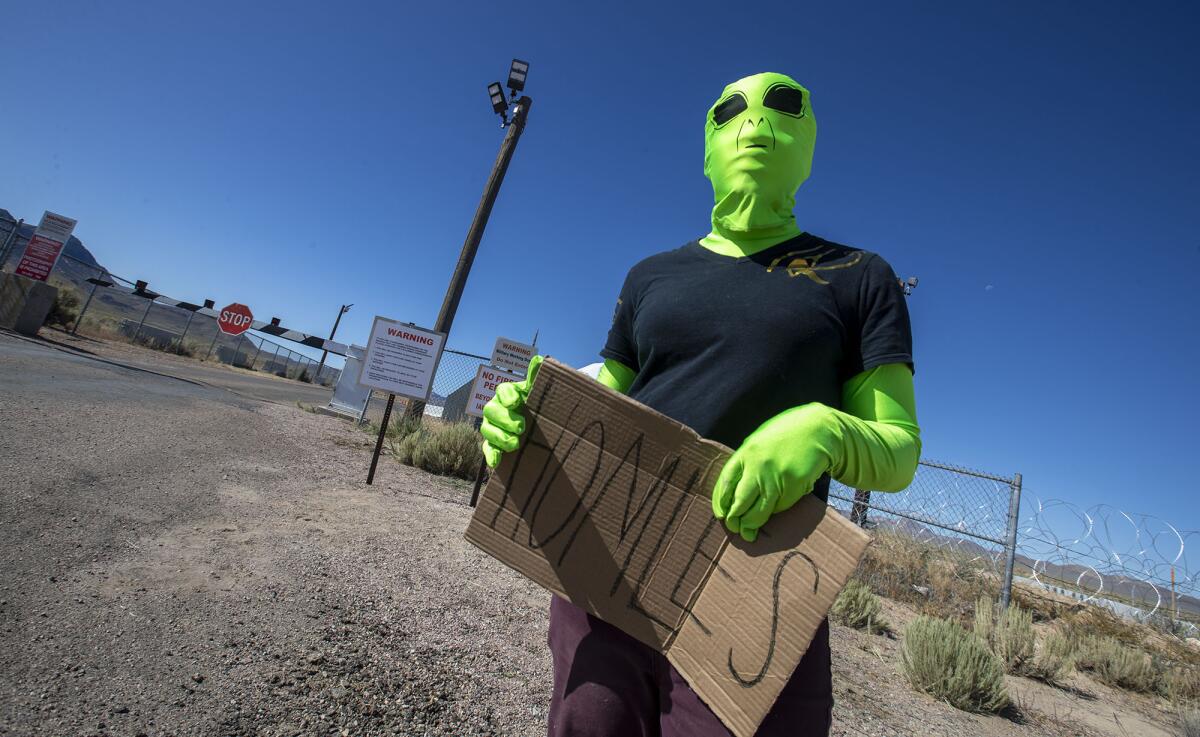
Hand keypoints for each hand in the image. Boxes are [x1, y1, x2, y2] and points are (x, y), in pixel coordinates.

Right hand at [479, 355, 543, 467]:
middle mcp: (497, 408)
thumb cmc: (535, 405)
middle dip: (505, 419)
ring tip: (515, 444)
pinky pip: (487, 448)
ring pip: (487, 430)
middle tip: (521, 427)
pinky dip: (491, 455)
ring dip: (499, 437)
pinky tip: (496, 462)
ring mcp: (493, 426)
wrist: (539, 423)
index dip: (507, 396)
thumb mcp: (537, 392)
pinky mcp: (493, 443)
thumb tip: (540, 360)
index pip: (503, 390)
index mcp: (508, 393)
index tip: (516, 402)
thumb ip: (536, 378)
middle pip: (492, 410)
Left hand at [711, 404, 835, 541]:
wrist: (817, 429)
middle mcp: (758, 466)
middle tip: (734, 528)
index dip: (721, 502)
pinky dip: (775, 511)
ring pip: (759, 511)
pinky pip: (780, 507)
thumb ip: (746, 463)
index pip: (725, 482)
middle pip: (740, 501)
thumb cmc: (785, 434)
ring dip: (752, 525)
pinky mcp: (794, 486)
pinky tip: (773, 510)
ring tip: (748, 533)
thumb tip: (733, 492)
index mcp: (746, 452)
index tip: (722, 514)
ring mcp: (776, 477)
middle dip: (735, 519)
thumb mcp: (759, 442)